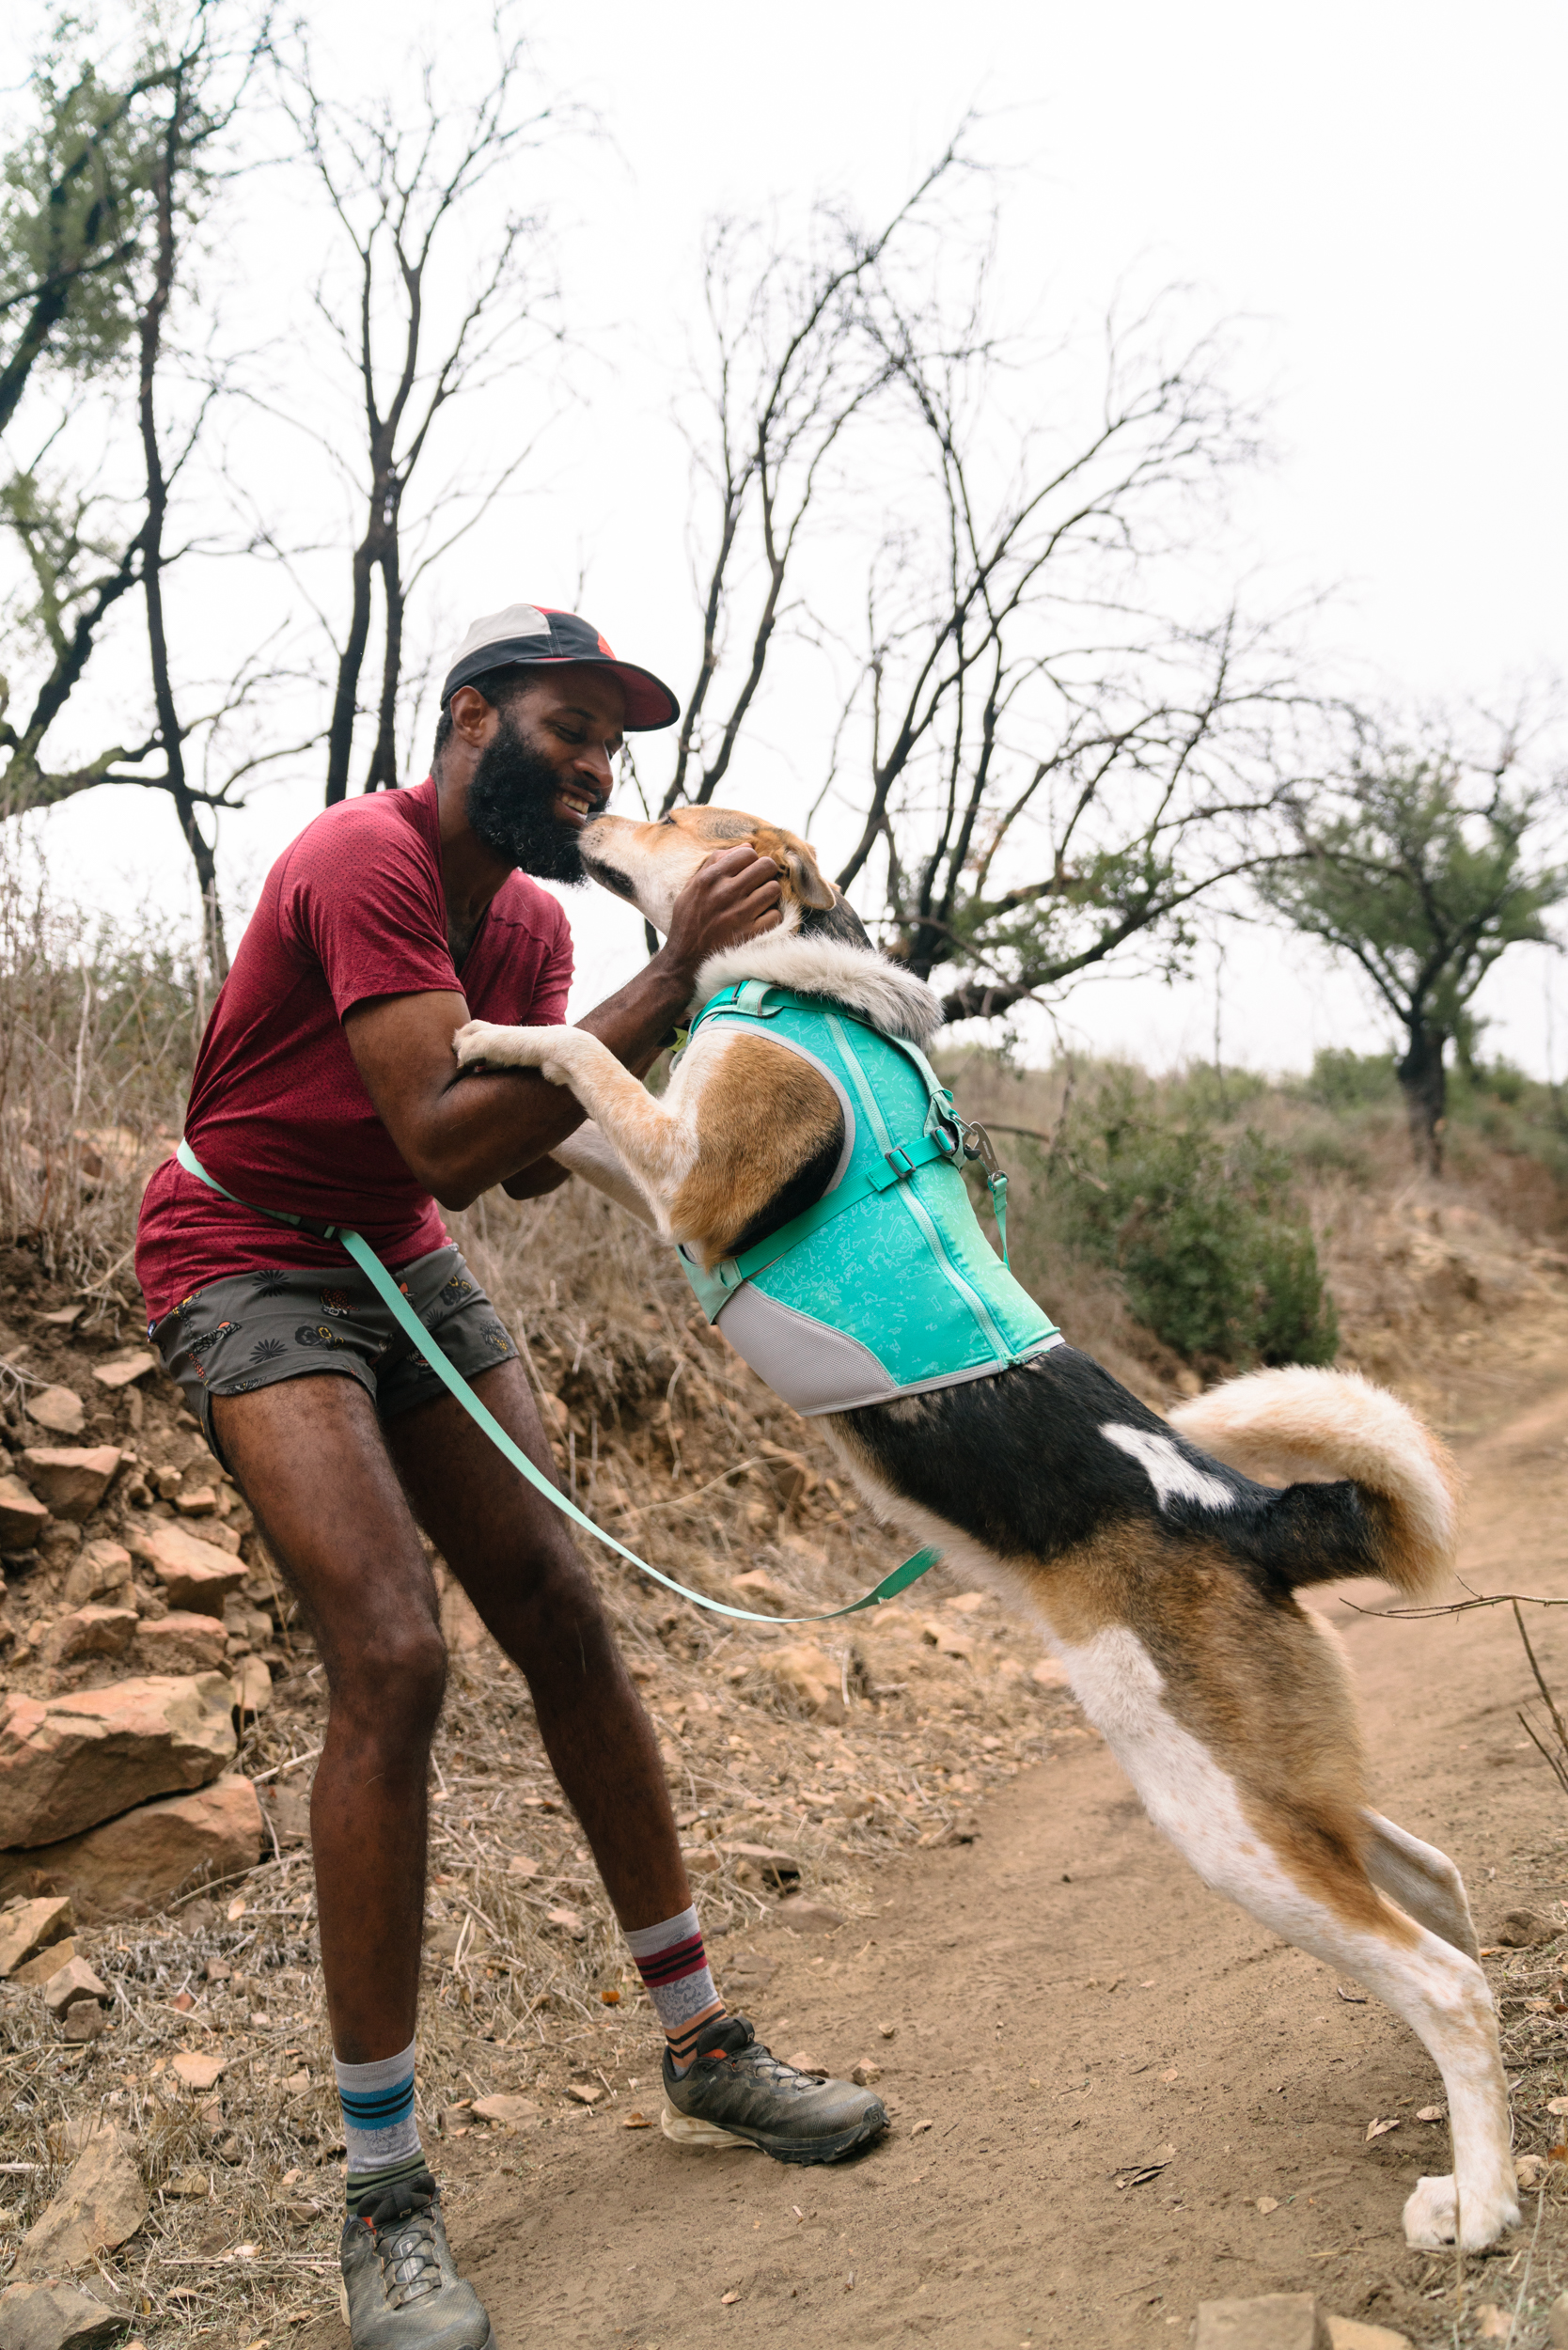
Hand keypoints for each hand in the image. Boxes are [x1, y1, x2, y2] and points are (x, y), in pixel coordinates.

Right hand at [659, 846, 782, 981]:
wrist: (685, 960)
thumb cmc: (689, 920)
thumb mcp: (693, 887)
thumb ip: (716, 863)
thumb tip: (748, 847)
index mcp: (710, 878)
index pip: (748, 853)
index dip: (751, 861)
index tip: (746, 872)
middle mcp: (726, 893)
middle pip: (767, 867)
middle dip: (765, 873)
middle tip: (758, 884)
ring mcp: (740, 914)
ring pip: (774, 889)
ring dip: (769, 895)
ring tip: (758, 903)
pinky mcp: (751, 934)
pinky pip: (776, 915)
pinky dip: (770, 918)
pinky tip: (759, 921)